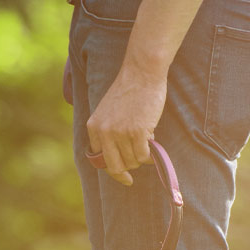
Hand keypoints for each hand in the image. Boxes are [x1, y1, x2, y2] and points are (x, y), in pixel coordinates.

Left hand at [86, 63, 166, 185]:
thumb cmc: (129, 91)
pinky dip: (150, 157)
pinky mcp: (137, 131)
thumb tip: (118, 157)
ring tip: (146, 144)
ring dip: (141, 159)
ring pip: (132, 161)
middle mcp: (104, 132)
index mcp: (94, 127)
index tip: (123, 177)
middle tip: (133, 173)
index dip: (113, 170)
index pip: (100, 160)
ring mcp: (120, 132)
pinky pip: (143, 156)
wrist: (142, 72)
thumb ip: (107, 132)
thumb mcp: (107, 111)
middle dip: (126, 171)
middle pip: (115, 166)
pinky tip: (154, 150)